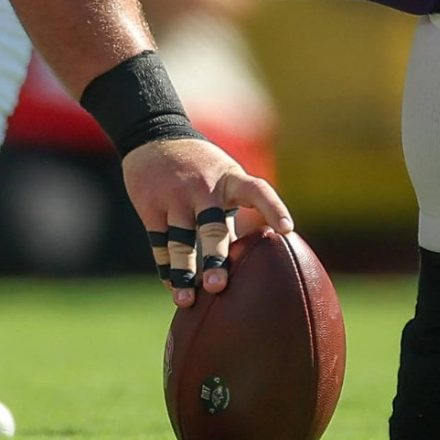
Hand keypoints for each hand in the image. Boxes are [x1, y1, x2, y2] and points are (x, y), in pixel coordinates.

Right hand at [119, 135, 294, 308]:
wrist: (153, 139)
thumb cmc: (200, 168)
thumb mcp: (223, 179)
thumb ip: (234, 212)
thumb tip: (255, 256)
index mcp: (230, 179)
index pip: (258, 190)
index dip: (274, 208)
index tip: (288, 230)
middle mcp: (204, 187)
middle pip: (212, 226)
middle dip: (215, 257)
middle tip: (217, 286)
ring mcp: (175, 196)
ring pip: (179, 241)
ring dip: (183, 272)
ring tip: (186, 301)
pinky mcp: (150, 205)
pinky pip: (159, 242)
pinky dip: (166, 267)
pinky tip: (173, 286)